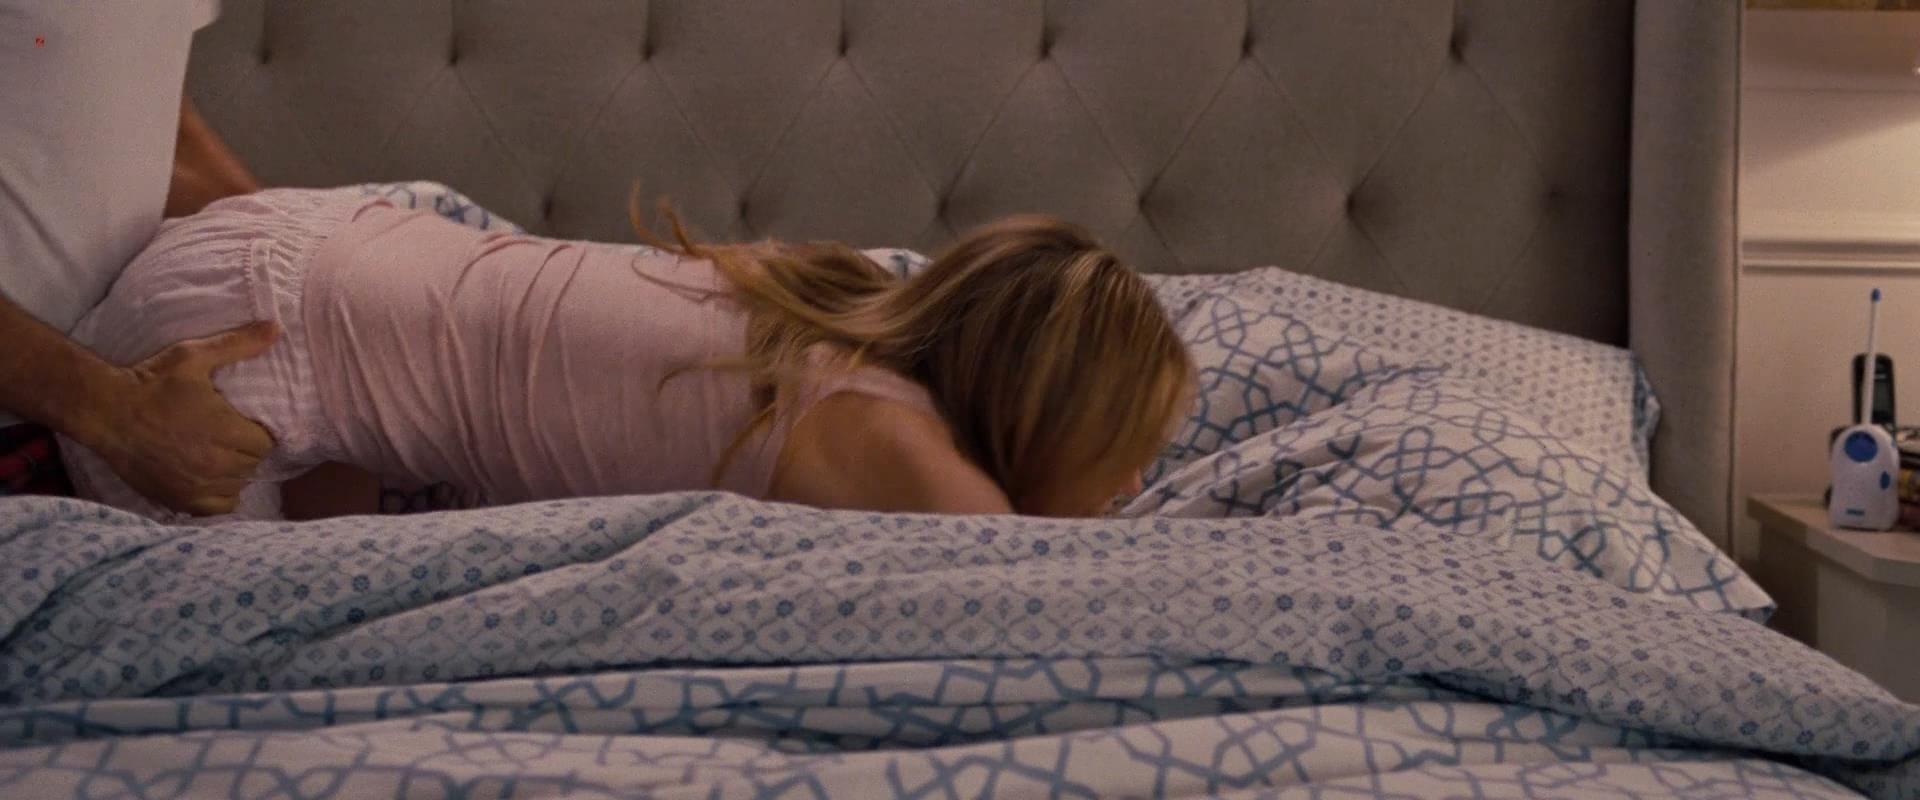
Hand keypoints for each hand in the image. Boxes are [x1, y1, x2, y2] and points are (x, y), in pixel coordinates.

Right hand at [71, 321, 279, 515]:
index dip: (258, 433)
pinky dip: (219, 496)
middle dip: (246, 451)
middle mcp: (216, 464)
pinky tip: (209, 478)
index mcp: (226, 432)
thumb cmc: (152, 383)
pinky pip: (218, 508)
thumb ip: (239, 344)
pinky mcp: (178, 499)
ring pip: (238, 486)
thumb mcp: (195, 357)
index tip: (243, 423)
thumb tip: (276, 327)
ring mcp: (197, 485)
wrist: (105, 410)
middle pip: (253, 465)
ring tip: (217, 455)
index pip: (265, 444)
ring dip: (234, 473)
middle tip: (228, 436)